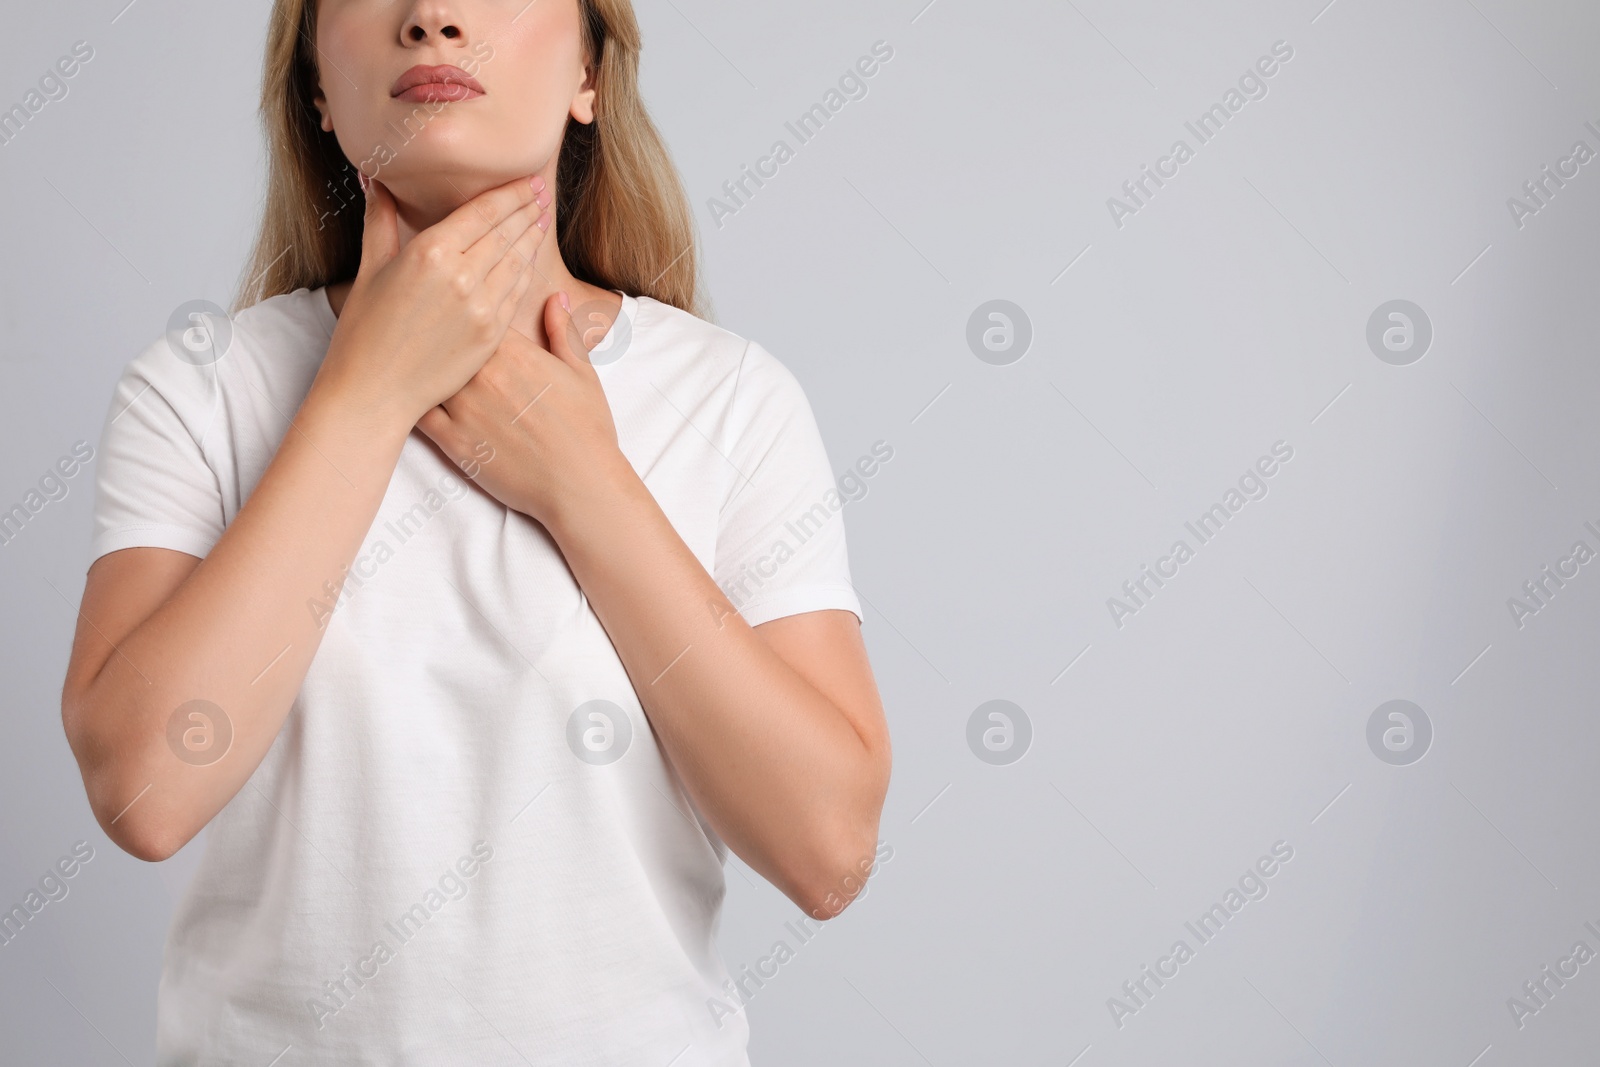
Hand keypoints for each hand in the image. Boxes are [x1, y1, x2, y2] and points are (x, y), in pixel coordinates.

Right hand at [312, 172, 551, 427]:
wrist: (374, 392)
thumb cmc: (364, 332)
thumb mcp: (369, 269)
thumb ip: (380, 220)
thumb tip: (372, 179)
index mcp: (431, 252)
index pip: (484, 211)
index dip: (511, 194)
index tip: (528, 181)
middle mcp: (461, 276)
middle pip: (507, 233)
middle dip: (528, 209)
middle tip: (542, 193)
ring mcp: (481, 307)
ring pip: (517, 261)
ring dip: (532, 238)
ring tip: (541, 220)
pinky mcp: (492, 335)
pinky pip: (517, 295)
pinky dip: (526, 273)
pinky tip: (529, 260)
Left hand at [416, 291, 630, 528]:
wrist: (579, 485)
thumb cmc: (586, 430)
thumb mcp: (582, 373)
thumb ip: (563, 331)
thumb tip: (554, 298)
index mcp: (514, 352)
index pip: (474, 315)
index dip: (465, 314)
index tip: (460, 313)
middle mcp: (483, 374)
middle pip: (443, 340)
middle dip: (435, 335)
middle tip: (426, 332)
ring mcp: (464, 408)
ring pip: (424, 373)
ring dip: (418, 366)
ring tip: (407, 360)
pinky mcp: (453, 441)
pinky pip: (419, 414)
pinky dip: (411, 402)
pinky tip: (408, 397)